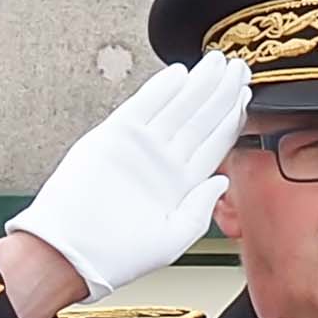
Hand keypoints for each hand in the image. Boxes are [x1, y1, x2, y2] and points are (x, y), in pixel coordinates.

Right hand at [3, 52, 251, 300]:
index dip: (232, 117)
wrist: (70, 253)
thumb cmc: (117, 255)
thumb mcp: (173, 239)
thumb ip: (200, 208)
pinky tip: (180, 73)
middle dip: (221, 91)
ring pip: (177, 108)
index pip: (214, 142)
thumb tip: (222, 180)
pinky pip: (141, 107)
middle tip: (239, 66)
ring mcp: (139, 148)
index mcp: (180, 183)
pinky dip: (160, 89)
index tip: (247, 94)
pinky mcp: (112, 138)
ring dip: (199, 84)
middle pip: (200, 119)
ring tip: (219, 62)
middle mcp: (162, 161)